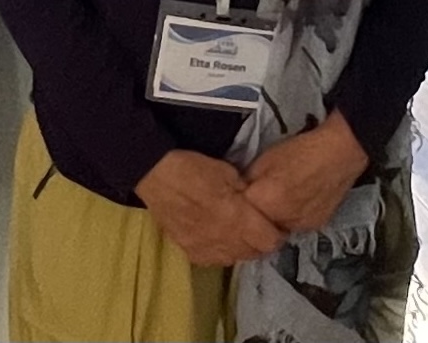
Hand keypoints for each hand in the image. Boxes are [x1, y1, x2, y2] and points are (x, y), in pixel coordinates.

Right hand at [135, 149, 286, 265]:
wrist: (152, 173)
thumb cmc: (191, 167)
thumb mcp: (227, 170)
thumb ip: (245, 192)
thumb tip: (254, 203)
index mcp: (237, 218)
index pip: (270, 241)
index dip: (275, 232)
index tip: (271, 222)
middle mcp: (224, 240)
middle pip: (254, 253)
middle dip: (258, 240)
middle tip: (252, 225)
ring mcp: (205, 248)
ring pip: (234, 258)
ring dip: (238, 247)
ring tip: (232, 231)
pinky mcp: (188, 251)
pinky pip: (212, 259)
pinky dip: (217, 251)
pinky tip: (212, 236)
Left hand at [243, 111, 368, 232]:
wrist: (338, 154)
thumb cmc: (298, 152)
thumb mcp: (262, 161)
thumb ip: (248, 181)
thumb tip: (240, 191)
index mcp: (268, 202)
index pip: (241, 213)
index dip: (238, 203)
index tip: (237, 194)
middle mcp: (285, 220)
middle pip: (260, 224)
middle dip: (255, 212)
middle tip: (255, 196)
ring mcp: (303, 226)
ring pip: (277, 227)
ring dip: (272, 216)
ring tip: (276, 196)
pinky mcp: (316, 225)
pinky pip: (294, 225)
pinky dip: (289, 216)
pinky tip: (292, 199)